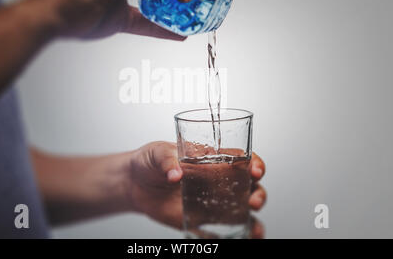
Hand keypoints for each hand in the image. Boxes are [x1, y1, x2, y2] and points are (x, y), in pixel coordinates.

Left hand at [129, 141, 266, 237]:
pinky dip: (234, 237)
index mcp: (212, 159)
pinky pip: (222, 231)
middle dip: (258, 194)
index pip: (242, 159)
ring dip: (254, 220)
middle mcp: (218, 180)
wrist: (134, 183)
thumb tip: (176, 174)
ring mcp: (212, 201)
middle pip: (249, 186)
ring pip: (242, 210)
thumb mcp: (157, 152)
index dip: (254, 163)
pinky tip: (241, 240)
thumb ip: (167, 159)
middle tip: (253, 202)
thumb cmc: (149, 161)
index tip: (255, 170)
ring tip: (254, 229)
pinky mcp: (201, 219)